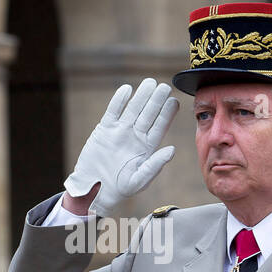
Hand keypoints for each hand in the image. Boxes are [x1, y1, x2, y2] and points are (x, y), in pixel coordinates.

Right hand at [65, 78, 178, 215]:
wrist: (96, 189)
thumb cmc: (121, 188)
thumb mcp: (140, 180)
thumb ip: (155, 165)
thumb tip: (172, 150)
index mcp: (148, 147)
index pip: (160, 126)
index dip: (167, 114)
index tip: (175, 101)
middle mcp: (136, 136)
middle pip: (148, 114)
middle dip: (156, 100)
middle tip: (165, 86)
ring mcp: (120, 131)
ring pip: (133, 109)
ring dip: (141, 96)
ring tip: (150, 82)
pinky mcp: (104, 129)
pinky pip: (113, 111)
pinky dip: (119, 101)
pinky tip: (127, 89)